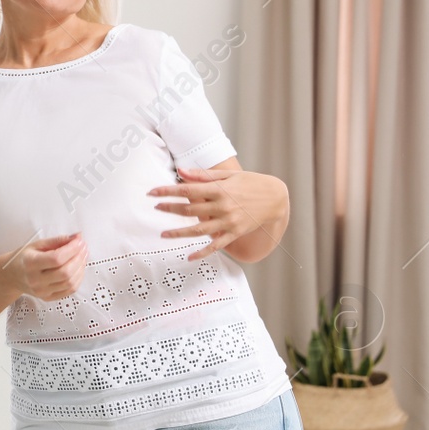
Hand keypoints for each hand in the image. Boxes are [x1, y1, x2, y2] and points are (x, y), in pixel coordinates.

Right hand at [0, 232, 87, 301]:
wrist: (12, 275)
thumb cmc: (24, 258)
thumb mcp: (36, 245)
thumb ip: (56, 241)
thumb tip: (76, 238)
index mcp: (30, 263)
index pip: (56, 258)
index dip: (72, 249)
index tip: (79, 241)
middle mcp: (35, 280)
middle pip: (65, 272)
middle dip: (79, 258)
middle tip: (83, 248)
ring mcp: (42, 291)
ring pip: (70, 283)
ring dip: (81, 268)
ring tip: (82, 257)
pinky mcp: (48, 297)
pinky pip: (69, 291)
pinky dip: (78, 279)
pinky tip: (79, 269)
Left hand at [148, 165, 280, 259]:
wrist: (276, 198)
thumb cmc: (251, 183)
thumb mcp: (228, 176)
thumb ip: (203, 175)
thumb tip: (180, 172)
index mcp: (220, 190)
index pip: (187, 190)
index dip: (167, 191)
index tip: (152, 193)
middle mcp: (223, 207)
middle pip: (190, 210)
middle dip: (170, 209)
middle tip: (155, 208)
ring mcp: (229, 222)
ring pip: (199, 230)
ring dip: (179, 232)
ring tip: (163, 234)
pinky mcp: (235, 233)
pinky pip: (216, 246)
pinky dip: (202, 252)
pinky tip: (189, 257)